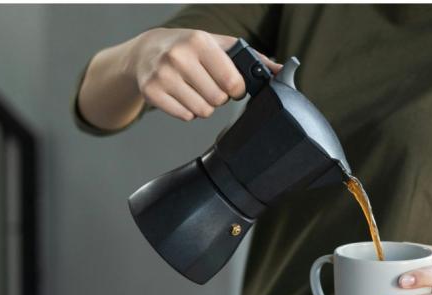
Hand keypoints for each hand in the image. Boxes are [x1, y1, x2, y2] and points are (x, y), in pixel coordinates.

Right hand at [129, 29, 281, 120]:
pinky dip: (188, 110)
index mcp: (199, 41)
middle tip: (209, 84)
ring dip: (204, 105)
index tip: (230, 83)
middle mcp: (179, 56)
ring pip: (202, 111)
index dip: (236, 88)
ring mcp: (163, 75)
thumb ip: (254, 58)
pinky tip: (182, 94)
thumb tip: (284, 71)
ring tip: (196, 88)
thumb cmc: (190, 48)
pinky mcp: (152, 92)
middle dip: (219, 96)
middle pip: (218, 100)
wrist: (148, 50)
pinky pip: (185, 116)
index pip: (232, 82)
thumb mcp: (220, 45)